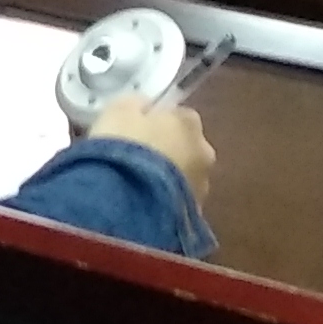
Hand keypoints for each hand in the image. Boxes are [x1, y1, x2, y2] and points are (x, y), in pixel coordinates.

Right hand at [86, 94, 213, 198]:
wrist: (127, 201)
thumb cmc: (124, 146)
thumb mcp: (118, 111)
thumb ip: (136, 105)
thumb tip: (142, 107)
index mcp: (190, 122)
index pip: (179, 115)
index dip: (158, 122)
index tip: (137, 130)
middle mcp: (204, 152)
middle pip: (186, 147)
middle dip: (167, 152)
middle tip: (138, 160)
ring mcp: (201, 187)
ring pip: (183, 178)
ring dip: (166, 181)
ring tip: (136, 189)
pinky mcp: (193, 217)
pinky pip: (175, 204)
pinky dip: (163, 204)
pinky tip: (141, 208)